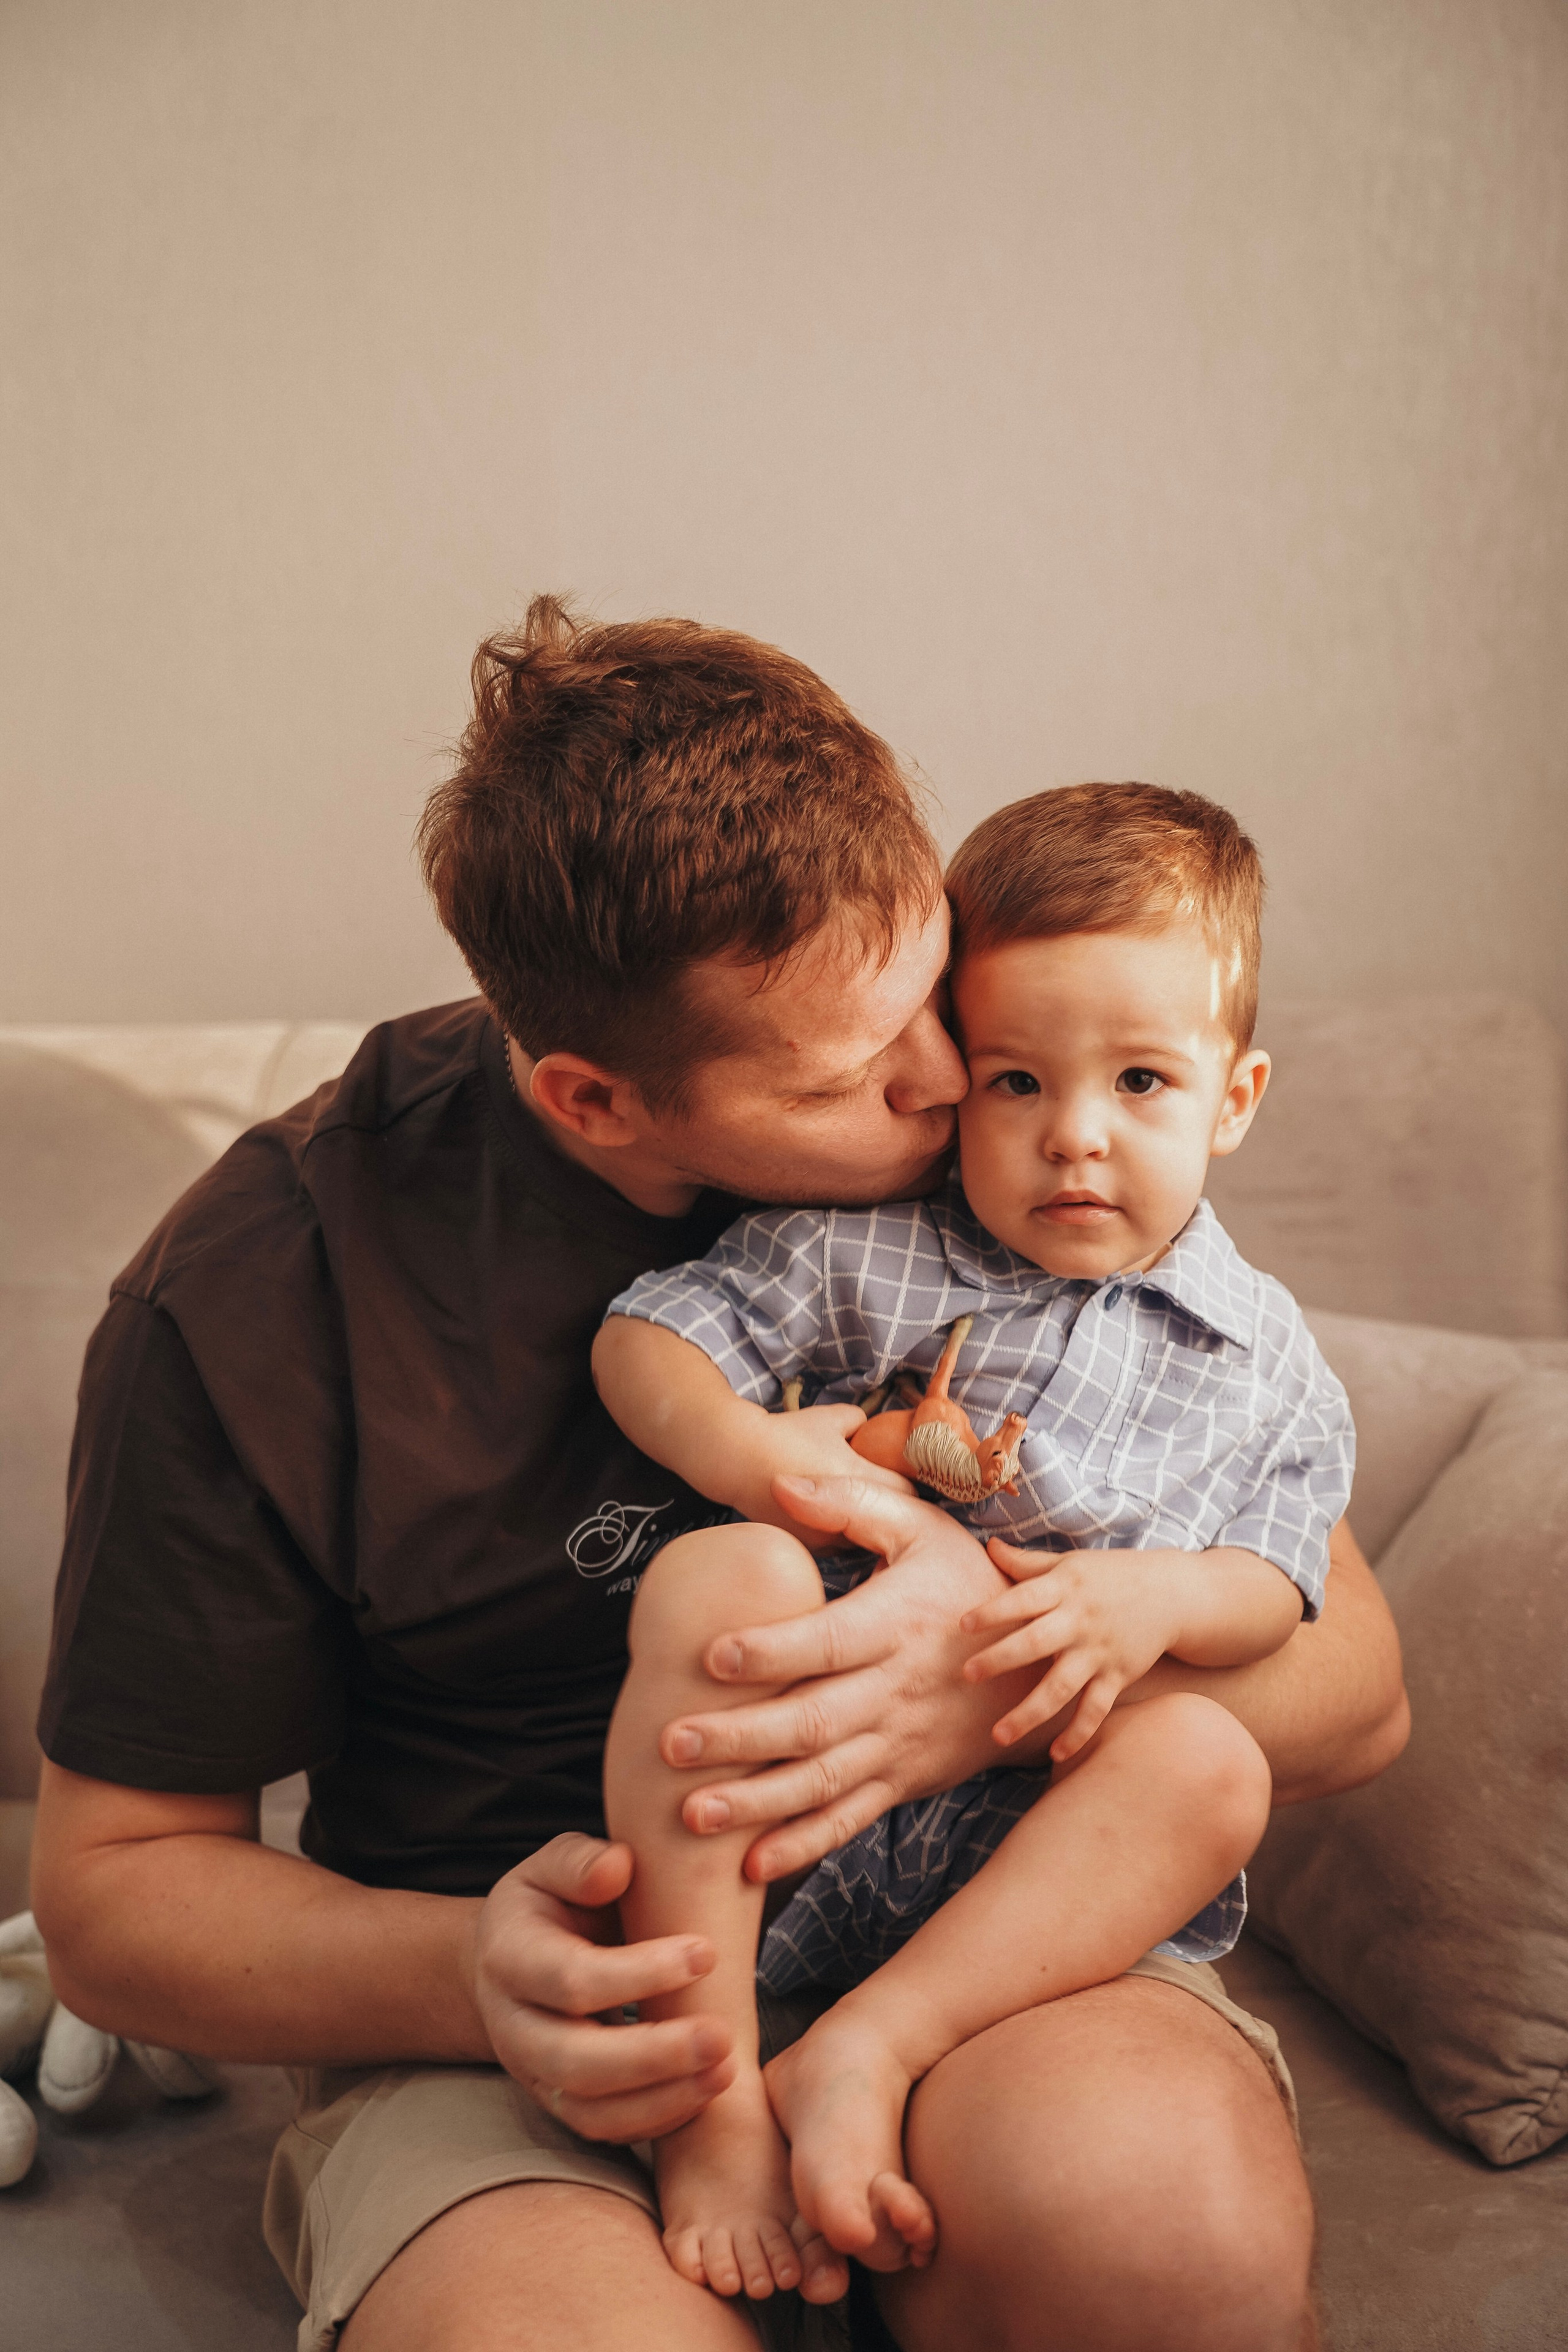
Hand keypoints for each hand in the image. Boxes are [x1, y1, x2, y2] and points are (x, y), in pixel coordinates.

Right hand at [469, 1833, 736, 2142]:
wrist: (511, 1958)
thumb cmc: (551, 1902)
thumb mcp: (554, 1865)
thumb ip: (581, 1862)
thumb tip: (618, 1866)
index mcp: (510, 1958)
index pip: (571, 1979)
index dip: (640, 1973)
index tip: (708, 1953)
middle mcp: (514, 2027)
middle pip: (576, 2061)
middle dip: (654, 2056)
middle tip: (722, 2036)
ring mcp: (533, 2075)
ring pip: (590, 2110)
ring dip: (663, 2098)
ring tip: (726, 2068)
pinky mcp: (560, 2103)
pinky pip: (605, 2128)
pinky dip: (657, 2119)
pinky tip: (706, 2088)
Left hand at [658, 1474, 1049, 1879]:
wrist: (1040, 1663)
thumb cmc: (966, 1583)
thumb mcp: (923, 1529)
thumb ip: (851, 1504)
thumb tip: (779, 1485)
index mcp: (896, 1624)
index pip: (828, 1642)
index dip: (772, 1652)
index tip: (711, 1656)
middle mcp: (895, 1691)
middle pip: (812, 1722)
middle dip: (739, 1738)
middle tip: (670, 1744)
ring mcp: (899, 1743)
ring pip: (823, 1782)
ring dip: (757, 1803)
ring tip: (692, 1814)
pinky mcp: (903, 1780)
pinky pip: (851, 1819)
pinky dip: (804, 1845)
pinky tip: (751, 1866)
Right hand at [721, 1403, 912, 1537]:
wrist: (737, 1458)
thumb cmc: (787, 1434)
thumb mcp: (833, 1417)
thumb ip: (863, 1422)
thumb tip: (875, 1432)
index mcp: (858, 1481)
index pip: (908, 1490)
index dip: (905, 1477)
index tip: (894, 1468)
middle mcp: (846, 1518)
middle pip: (889, 1518)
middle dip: (887, 1502)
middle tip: (874, 1483)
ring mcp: (825, 1537)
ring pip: (863, 1536)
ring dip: (863, 1521)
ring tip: (846, 1498)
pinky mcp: (806, 1546)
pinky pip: (837, 1542)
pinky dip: (837, 1530)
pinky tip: (823, 1512)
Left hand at [961, 1540, 1202, 1758]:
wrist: (1172, 1593)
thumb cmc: (1110, 1575)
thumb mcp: (1070, 1563)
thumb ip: (1027, 1562)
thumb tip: (987, 1546)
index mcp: (1064, 1588)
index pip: (1023, 1599)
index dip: (993, 1611)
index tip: (962, 1625)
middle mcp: (1079, 1620)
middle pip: (1035, 1643)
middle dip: (1000, 1659)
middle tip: (967, 1674)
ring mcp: (1099, 1652)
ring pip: (1061, 1687)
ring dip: (1029, 1713)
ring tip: (998, 1735)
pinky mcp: (1118, 1676)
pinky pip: (1095, 1709)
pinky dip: (1078, 1733)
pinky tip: (1055, 1754)